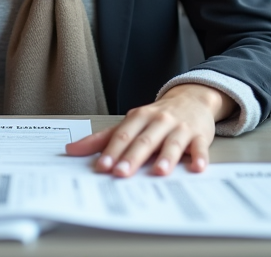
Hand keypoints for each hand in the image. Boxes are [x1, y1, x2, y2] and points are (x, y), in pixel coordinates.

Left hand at [64, 84, 234, 176]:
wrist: (192, 98)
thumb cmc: (157, 116)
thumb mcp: (131, 122)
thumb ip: (103, 138)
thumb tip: (71, 150)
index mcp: (139, 117)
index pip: (123, 135)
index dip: (112, 150)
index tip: (102, 166)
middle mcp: (159, 121)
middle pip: (144, 140)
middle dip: (132, 157)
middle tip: (121, 173)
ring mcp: (180, 127)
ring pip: (172, 143)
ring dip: (166, 157)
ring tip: (158, 171)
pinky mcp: (200, 135)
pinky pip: (200, 147)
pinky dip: (199, 157)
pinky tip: (197, 167)